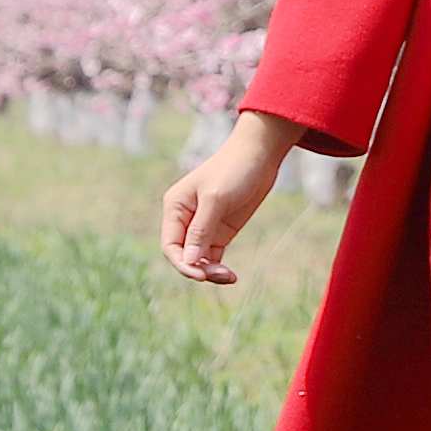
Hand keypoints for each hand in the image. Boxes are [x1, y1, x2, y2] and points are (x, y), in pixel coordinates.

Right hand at [159, 113, 299, 284]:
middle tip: (221, 275)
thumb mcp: (216, 198)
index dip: (182, 263)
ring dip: (210, 272)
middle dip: (198, 269)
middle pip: (183, 255)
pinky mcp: (221, 231)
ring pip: (198, 259)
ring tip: (229, 277)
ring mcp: (204, 226)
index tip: (200, 275)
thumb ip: (201, 230)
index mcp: (175, 207)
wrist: (260, 154)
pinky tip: (231, 275)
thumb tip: (188, 261)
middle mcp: (185, 219)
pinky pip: (213, 256)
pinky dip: (218, 268)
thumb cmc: (234, 169)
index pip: (170, 245)